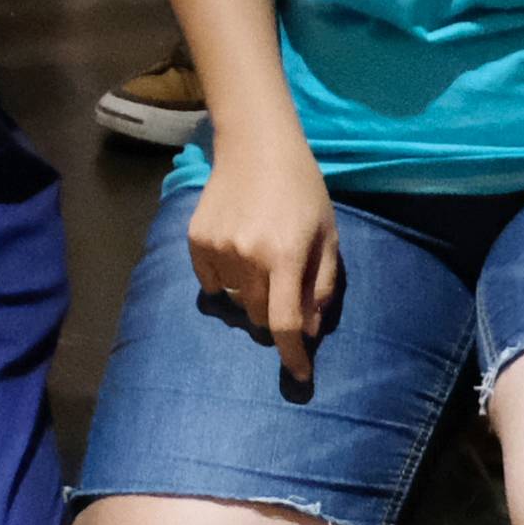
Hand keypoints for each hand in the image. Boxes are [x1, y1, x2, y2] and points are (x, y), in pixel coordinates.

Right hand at [183, 132, 344, 400]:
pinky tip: (236, 248)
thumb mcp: (328, 236)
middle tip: (282, 278)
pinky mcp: (195, 240)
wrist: (256, 146)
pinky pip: (209, 282)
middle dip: (273, 310)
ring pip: (233, 300)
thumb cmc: (303, 191)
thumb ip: (321, 286)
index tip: (299, 378)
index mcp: (285, 255)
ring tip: (259, 255)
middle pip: (258, 315)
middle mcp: (248, 256)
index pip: (286, 322)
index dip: (293, 355)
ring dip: (248, 291)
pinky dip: (223, 278)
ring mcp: (217, 248)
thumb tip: (309, 331)